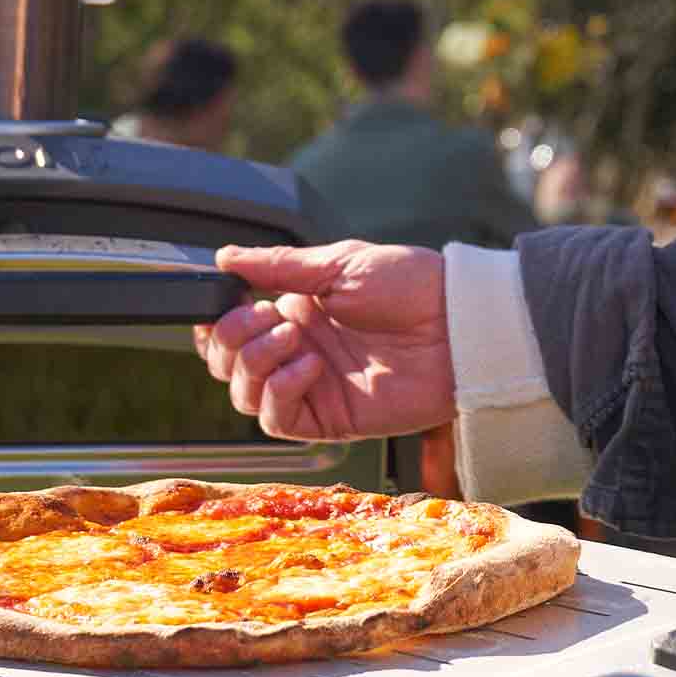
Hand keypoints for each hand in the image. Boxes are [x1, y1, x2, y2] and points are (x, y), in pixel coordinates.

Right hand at [194, 241, 453, 441]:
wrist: (457, 325)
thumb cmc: (411, 286)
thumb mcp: (338, 264)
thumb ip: (278, 265)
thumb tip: (225, 256)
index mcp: (297, 309)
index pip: (232, 328)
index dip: (217, 321)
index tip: (224, 302)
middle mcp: (298, 350)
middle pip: (228, 364)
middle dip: (232, 338)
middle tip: (266, 315)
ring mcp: (312, 386)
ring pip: (245, 394)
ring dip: (256, 361)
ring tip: (293, 336)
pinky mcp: (331, 418)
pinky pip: (278, 420)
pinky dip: (280, 391)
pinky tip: (308, 365)